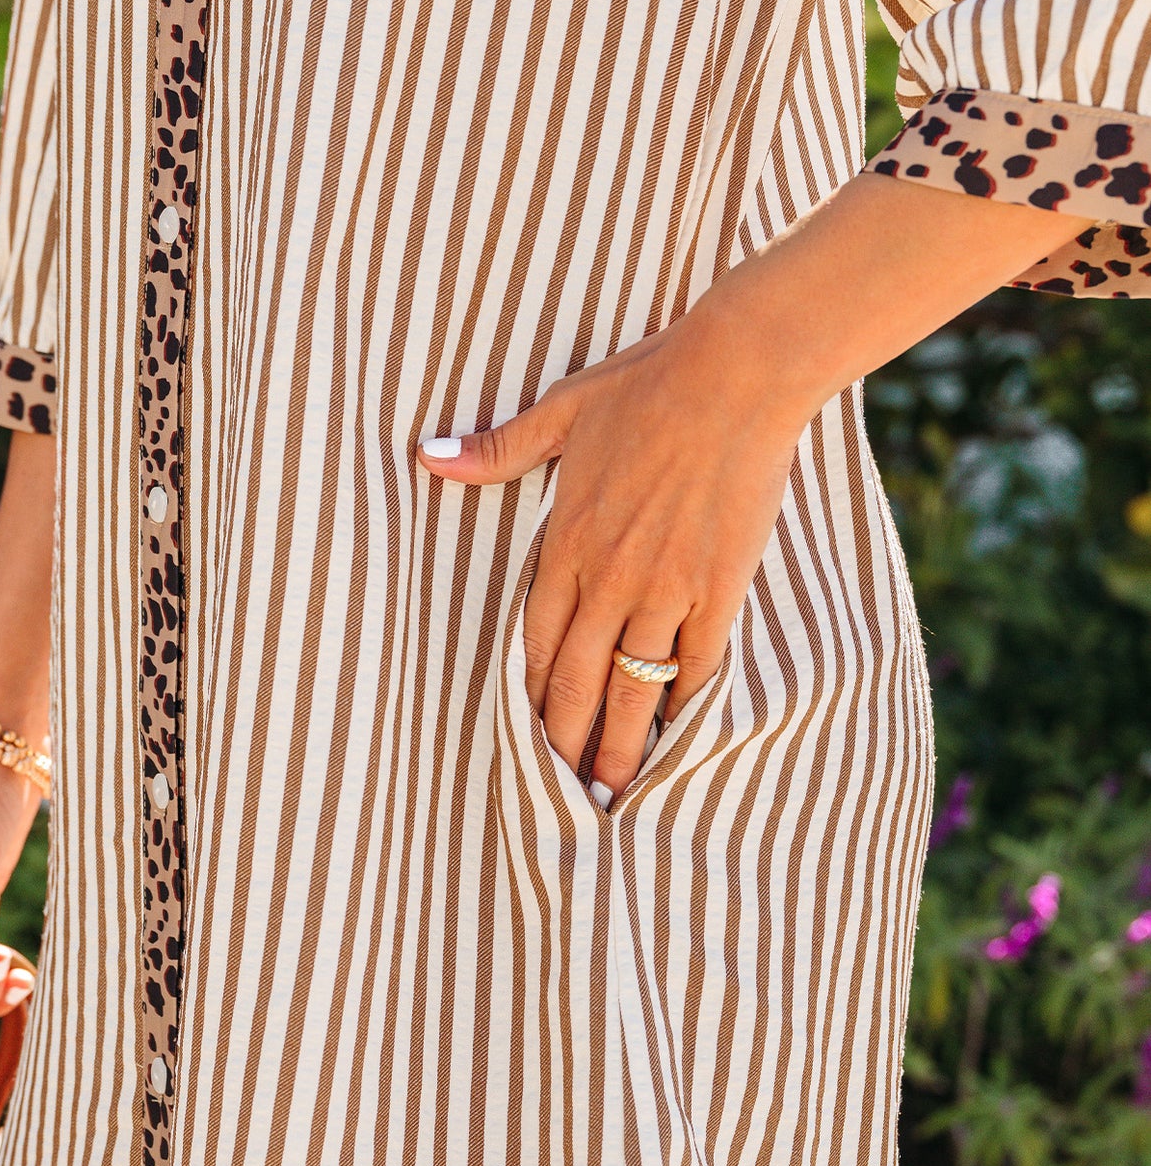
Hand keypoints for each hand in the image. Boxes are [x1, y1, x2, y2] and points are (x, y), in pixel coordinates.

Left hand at [418, 308, 803, 803]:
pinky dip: (683, 704)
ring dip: (618, 742)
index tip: (525, 734)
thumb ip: (497, 450)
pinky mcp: (719, 588)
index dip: (529, 694)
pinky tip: (674, 736)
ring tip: (610, 786)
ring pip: (632, 687)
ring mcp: (666, 588)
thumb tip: (428, 456)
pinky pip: (696, 664)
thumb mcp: (562, 411)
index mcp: (567, 541)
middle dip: (565, 739)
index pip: (534, 640)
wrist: (736, 375)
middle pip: (577, 679)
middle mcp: (610, 578)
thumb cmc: (648, 386)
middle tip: (560, 790)